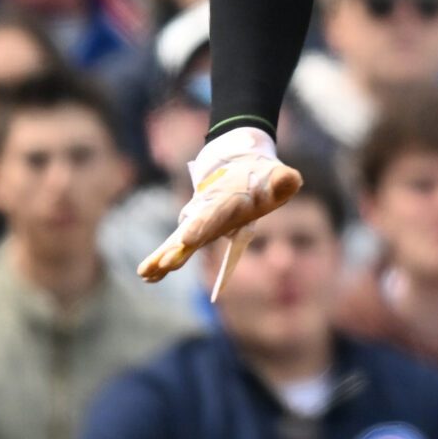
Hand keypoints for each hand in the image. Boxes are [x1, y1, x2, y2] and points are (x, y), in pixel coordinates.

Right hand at [136, 125, 303, 300]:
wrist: (236, 163)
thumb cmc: (260, 176)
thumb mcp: (276, 176)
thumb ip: (283, 180)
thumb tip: (291, 180)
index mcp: (228, 199)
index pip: (215, 214)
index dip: (202, 226)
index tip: (187, 239)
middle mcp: (208, 210)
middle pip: (192, 230)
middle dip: (179, 246)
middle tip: (165, 261)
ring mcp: (198, 220)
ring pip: (178, 240)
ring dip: (163, 255)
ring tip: (146, 273)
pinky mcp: (193, 229)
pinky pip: (176, 245)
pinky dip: (161, 258)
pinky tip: (148, 276)